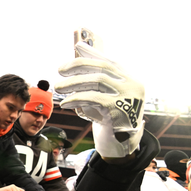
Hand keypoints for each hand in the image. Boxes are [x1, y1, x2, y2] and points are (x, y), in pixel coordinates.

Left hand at [54, 41, 144, 157]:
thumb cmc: (110, 116)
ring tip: (58, 87)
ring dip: (74, 83)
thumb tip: (81, 51)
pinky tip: (65, 102)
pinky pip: (94, 98)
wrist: (122, 142)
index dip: (92, 55)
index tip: (76, 48)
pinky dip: (77, 98)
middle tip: (59, 70)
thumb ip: (96, 78)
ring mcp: (128, 96)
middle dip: (78, 66)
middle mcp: (132, 84)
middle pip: (102, 67)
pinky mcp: (120, 109)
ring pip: (97, 80)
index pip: (109, 61)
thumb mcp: (104, 95)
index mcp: (129, 78)